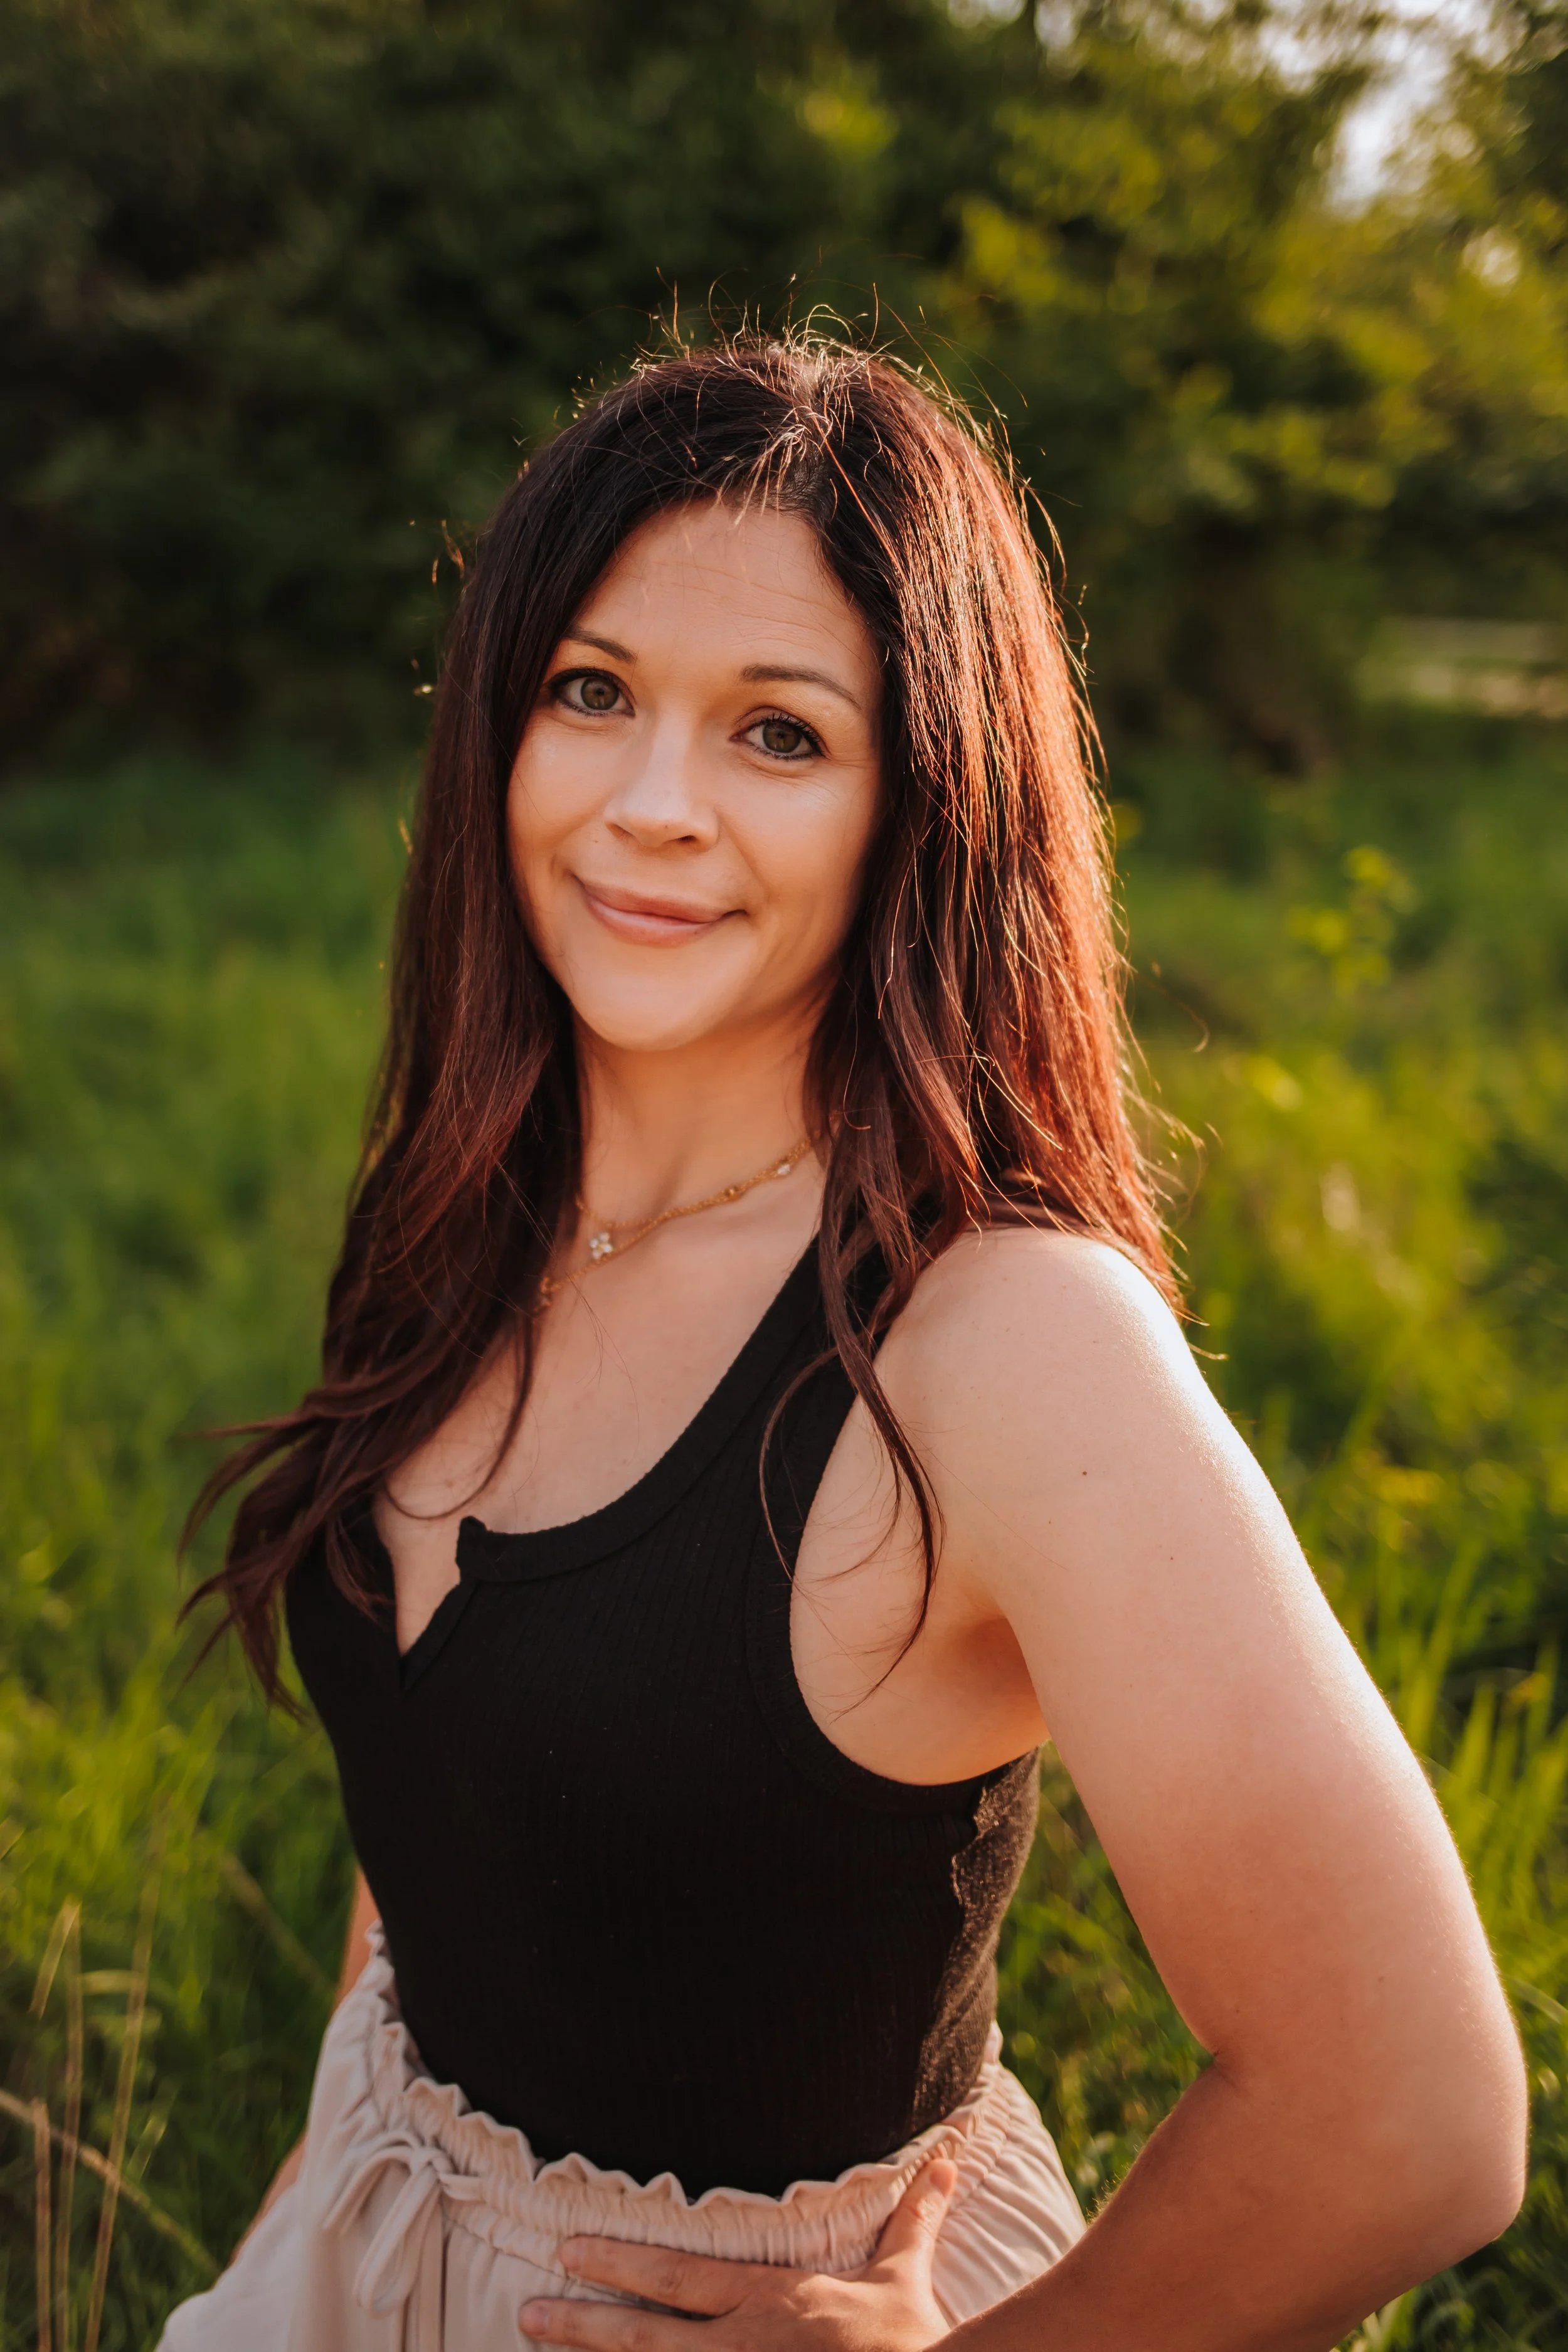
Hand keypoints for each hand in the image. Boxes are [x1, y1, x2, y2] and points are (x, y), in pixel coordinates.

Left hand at [518, 2156, 958, 2351]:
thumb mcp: (904, 2278)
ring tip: (536, 2345)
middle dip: (581, 2322)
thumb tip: (942, 2160)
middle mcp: (740, 2347)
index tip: (568, 2249)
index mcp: (768, 2303)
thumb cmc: (911, 2345)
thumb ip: (912, 2219)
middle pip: (645, 2335)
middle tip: (526, 2310)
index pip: (678, 2276)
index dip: (620, 2261)